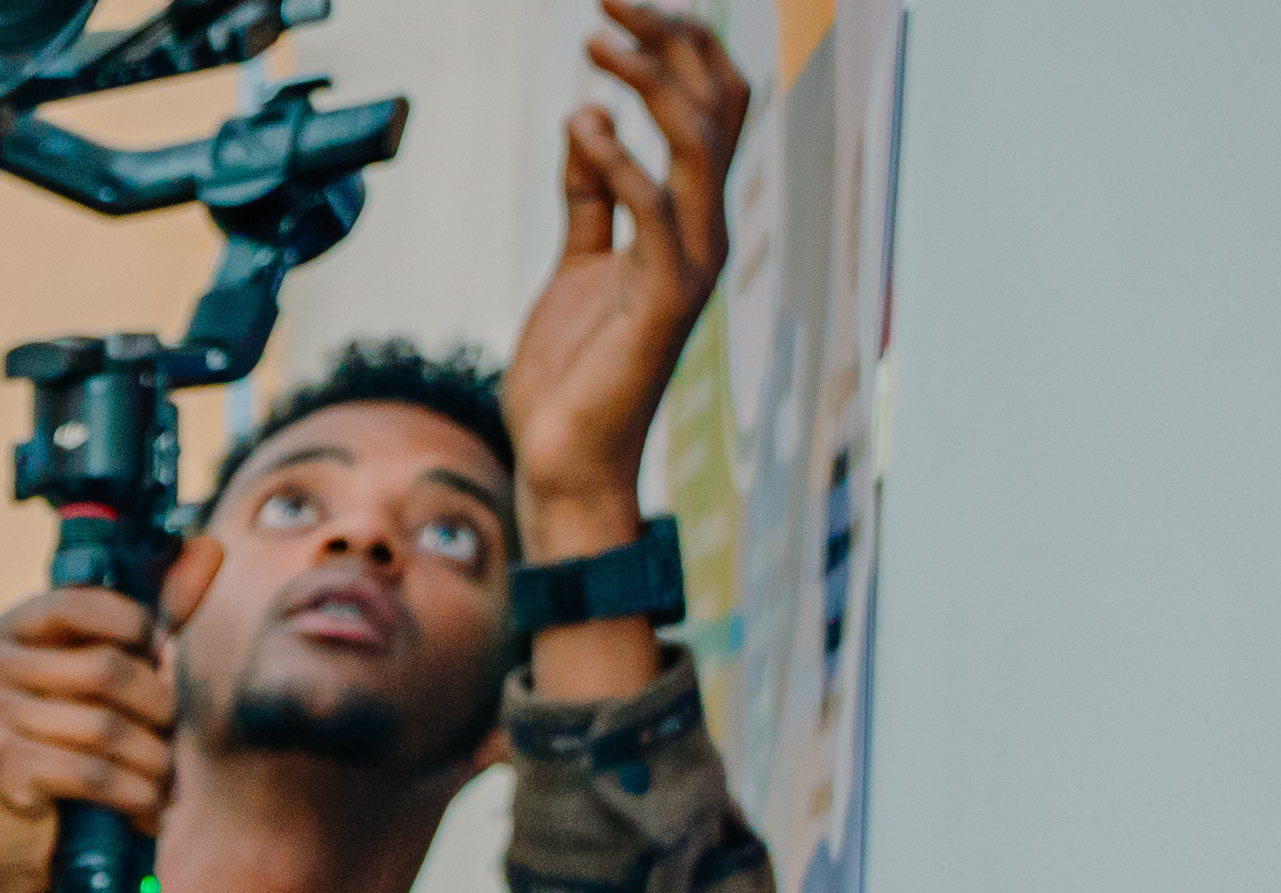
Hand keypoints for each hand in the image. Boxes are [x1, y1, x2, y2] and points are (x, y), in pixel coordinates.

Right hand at [0, 582, 183, 892]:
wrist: (6, 864)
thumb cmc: (61, 770)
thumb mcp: (97, 691)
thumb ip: (147, 622)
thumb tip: (208, 547)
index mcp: (5, 634)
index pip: (86, 602)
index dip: (139, 635)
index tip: (154, 671)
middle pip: (110, 669)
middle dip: (157, 714)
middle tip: (167, 747)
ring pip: (108, 727)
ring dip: (152, 765)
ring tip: (160, 787)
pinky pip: (93, 772)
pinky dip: (133, 797)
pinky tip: (142, 814)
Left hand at [506, 6, 749, 544]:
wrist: (563, 459)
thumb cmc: (572, 373)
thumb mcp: (578, 264)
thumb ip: (591, 199)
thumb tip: (588, 131)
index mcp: (691, 218)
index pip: (710, 106)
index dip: (679, 48)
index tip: (622, 11)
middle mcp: (707, 229)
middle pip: (716, 104)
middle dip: (670, 42)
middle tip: (607, 4)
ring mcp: (693, 261)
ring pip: (699, 141)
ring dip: (649, 82)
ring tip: (595, 43)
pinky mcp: (664, 296)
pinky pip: (657, 207)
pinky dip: (620, 159)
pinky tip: (582, 127)